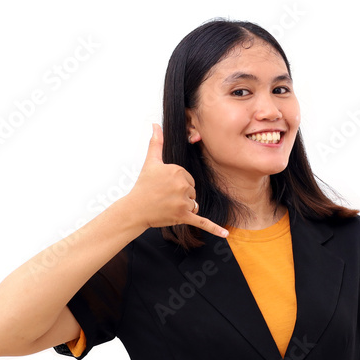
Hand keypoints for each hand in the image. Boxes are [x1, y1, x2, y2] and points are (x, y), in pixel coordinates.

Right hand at [124, 123, 227, 237]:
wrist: (135, 209)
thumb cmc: (143, 186)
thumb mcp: (151, 162)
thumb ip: (156, 142)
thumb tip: (155, 125)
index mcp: (178, 171)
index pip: (188, 178)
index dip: (177, 184)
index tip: (164, 186)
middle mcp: (182, 185)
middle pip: (192, 191)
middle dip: (181, 196)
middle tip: (164, 197)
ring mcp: (183, 202)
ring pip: (194, 204)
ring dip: (184, 207)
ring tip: (167, 206)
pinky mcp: (183, 216)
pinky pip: (202, 222)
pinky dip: (214, 229)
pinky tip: (225, 234)